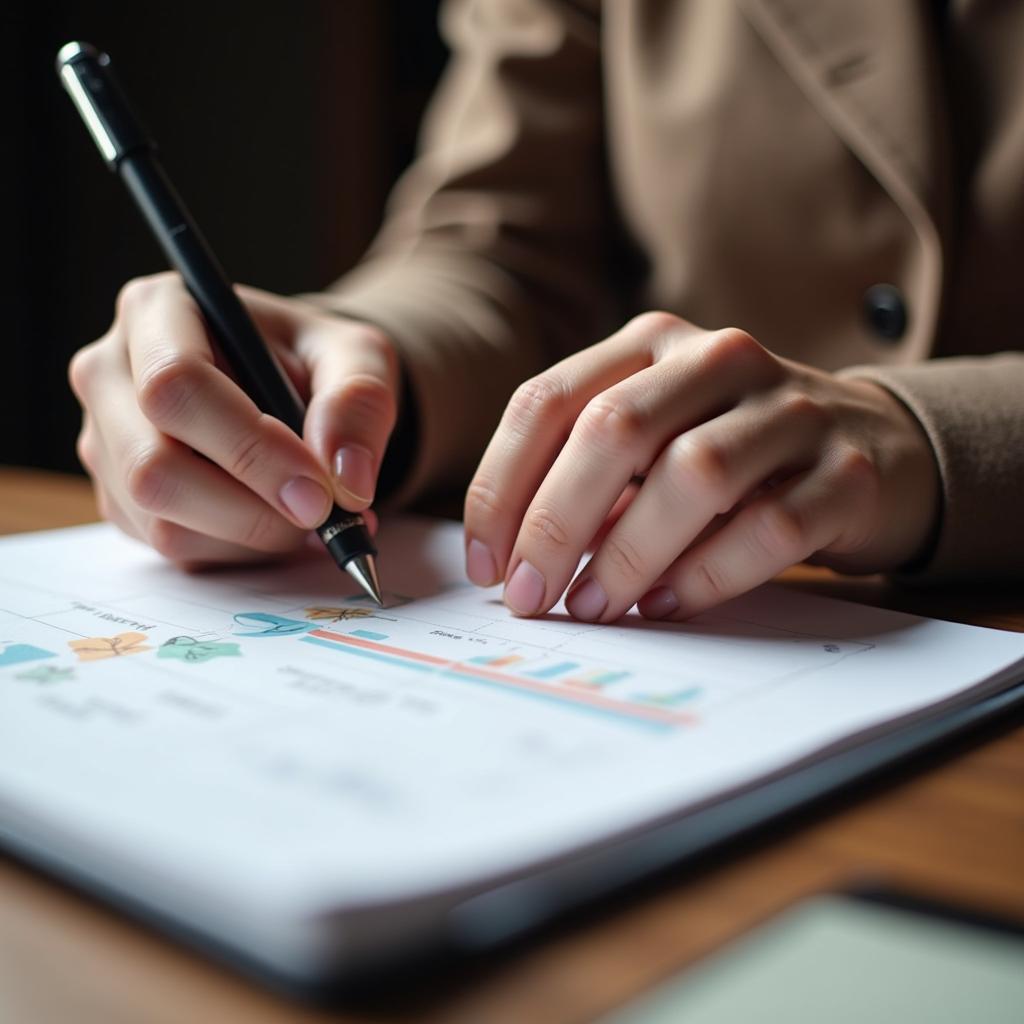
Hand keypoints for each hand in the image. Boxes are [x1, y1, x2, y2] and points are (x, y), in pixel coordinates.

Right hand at [70, 273, 397, 565]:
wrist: (294, 388)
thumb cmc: (315, 362)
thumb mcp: (358, 357)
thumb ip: (360, 402)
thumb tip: (348, 478)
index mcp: (158, 311)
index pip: (176, 384)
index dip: (250, 448)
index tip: (319, 489)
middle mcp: (112, 374)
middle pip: (154, 466)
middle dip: (251, 509)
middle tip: (322, 515)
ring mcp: (107, 442)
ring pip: (162, 521)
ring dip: (251, 536)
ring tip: (310, 516)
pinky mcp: (121, 499)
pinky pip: (173, 548)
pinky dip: (239, 551)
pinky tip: (277, 521)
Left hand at [464, 312, 938, 621]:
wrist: (874, 449)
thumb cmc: (732, 454)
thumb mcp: (651, 445)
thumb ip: (587, 480)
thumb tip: (512, 558)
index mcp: (651, 346)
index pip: (547, 401)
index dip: (500, 486)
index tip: (486, 564)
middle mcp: (718, 359)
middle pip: (614, 429)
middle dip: (555, 522)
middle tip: (530, 596)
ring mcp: (792, 407)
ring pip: (693, 474)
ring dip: (629, 554)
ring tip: (595, 606)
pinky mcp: (847, 471)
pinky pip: (768, 527)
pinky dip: (706, 575)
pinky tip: (667, 605)